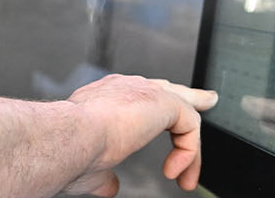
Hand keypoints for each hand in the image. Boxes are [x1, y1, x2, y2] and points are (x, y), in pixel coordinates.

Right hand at [61, 75, 218, 196]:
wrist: (65, 139)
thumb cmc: (67, 152)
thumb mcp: (92, 168)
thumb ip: (105, 174)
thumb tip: (111, 186)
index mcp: (104, 100)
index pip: (138, 98)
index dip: (157, 110)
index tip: (168, 122)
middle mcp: (124, 88)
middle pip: (166, 89)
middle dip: (190, 96)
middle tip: (209, 100)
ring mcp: (142, 90)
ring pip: (183, 110)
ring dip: (189, 148)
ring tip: (188, 177)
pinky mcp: (161, 101)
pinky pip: (189, 125)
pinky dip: (188, 152)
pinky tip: (174, 171)